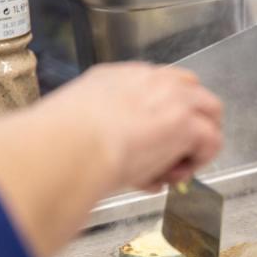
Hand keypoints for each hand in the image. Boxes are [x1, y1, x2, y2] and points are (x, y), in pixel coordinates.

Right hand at [0, 62, 222, 256]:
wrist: (67, 147)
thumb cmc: (54, 144)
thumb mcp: (62, 131)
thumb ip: (70, 141)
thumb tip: (44, 167)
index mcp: (114, 79)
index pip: (151, 89)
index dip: (155, 119)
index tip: (144, 148)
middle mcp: (146, 80)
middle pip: (188, 90)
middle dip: (185, 123)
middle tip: (166, 159)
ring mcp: (170, 98)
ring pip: (208, 110)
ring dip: (196, 142)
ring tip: (172, 170)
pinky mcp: (185, 123)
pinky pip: (211, 140)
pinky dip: (199, 160)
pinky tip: (173, 177)